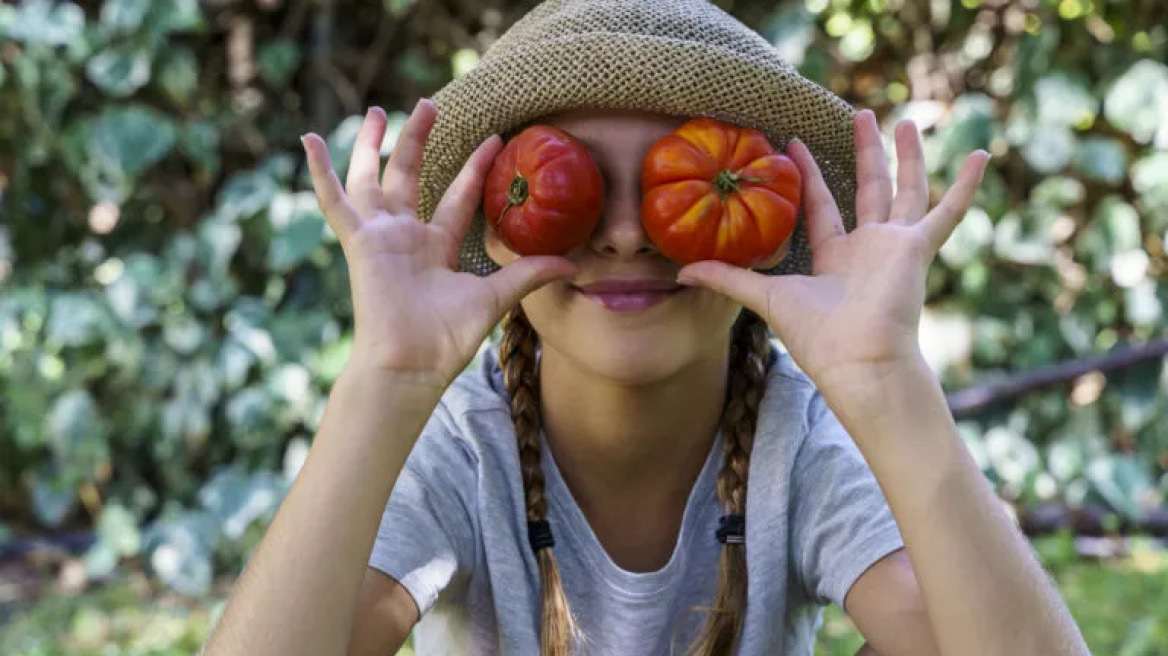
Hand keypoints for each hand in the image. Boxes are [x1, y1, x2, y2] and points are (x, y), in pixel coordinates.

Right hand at [302, 101, 577, 388]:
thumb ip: (528, 274)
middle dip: (417, 140)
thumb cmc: (447, 338)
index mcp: (436, 248)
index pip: (456, 197)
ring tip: (380, 109)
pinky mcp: (359, 242)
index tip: (494, 139)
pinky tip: (310, 138)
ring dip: (375, 145)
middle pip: (409, 177)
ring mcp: (380, 237)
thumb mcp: (495, 296)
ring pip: (372, 179)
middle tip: (429, 104)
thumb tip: (574, 265)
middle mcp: (406, 237)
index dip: (473, 169)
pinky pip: (335, 201)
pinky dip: (320, 171)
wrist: (412, 363)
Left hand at [675, 110, 989, 394]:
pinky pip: (947, 212)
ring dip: (907, 156)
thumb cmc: (816, 338)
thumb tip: (680, 273)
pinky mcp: (917, 248)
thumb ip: (727, 280)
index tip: (795, 143)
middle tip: (860, 114)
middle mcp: (868, 249)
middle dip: (864, 153)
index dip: (809, 175)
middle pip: (867, 189)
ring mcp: (896, 247)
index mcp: (835, 258)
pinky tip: (981, 155)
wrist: (858, 362)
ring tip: (906, 121)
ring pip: (904, 190)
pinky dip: (965, 186)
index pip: (821, 206)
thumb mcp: (765, 298)